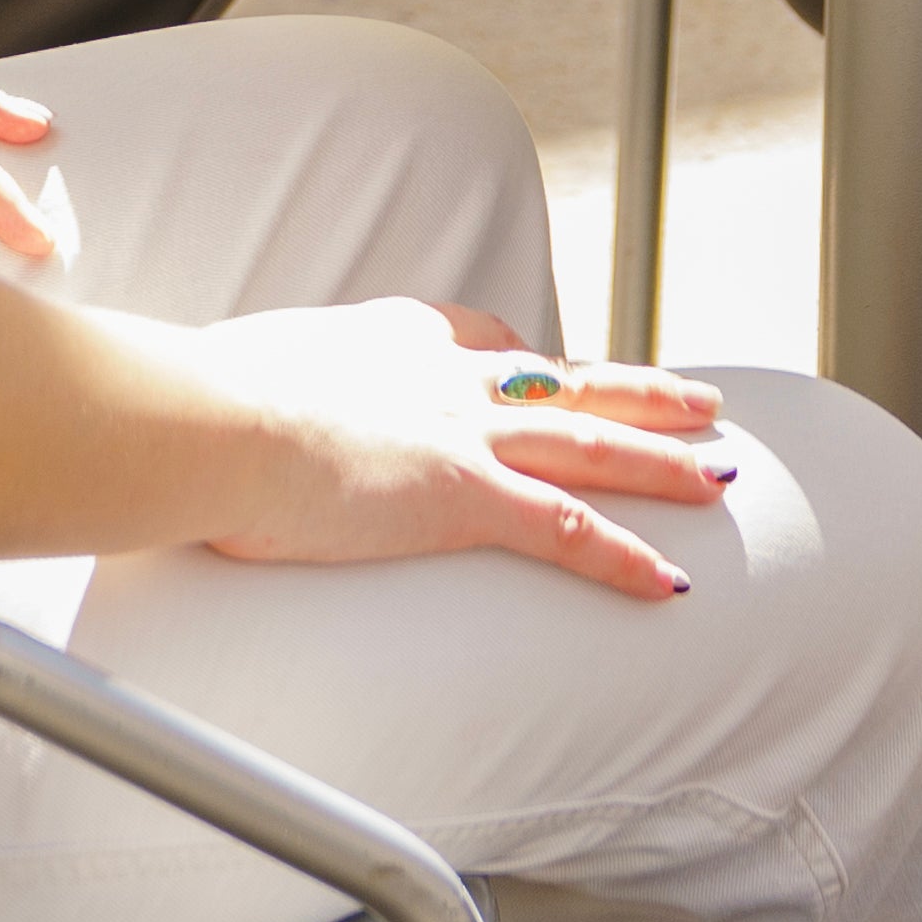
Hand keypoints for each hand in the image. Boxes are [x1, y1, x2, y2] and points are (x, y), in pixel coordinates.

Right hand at [181, 298, 740, 603]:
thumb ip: (261, 389)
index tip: (564, 366)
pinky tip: (668, 581)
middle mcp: (444, 376)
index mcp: (392, 339)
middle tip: (700, 398)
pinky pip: (566, 530)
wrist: (211, 420)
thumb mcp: (240, 375)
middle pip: (569, 380)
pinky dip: (623, 557)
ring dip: (663, 461)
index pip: (486, 341)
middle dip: (641, 391)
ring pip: (591, 444)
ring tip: (720, 473)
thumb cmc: (201, 406)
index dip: (538, 359)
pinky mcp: (463, 496)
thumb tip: (224, 405)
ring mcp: (463, 434)